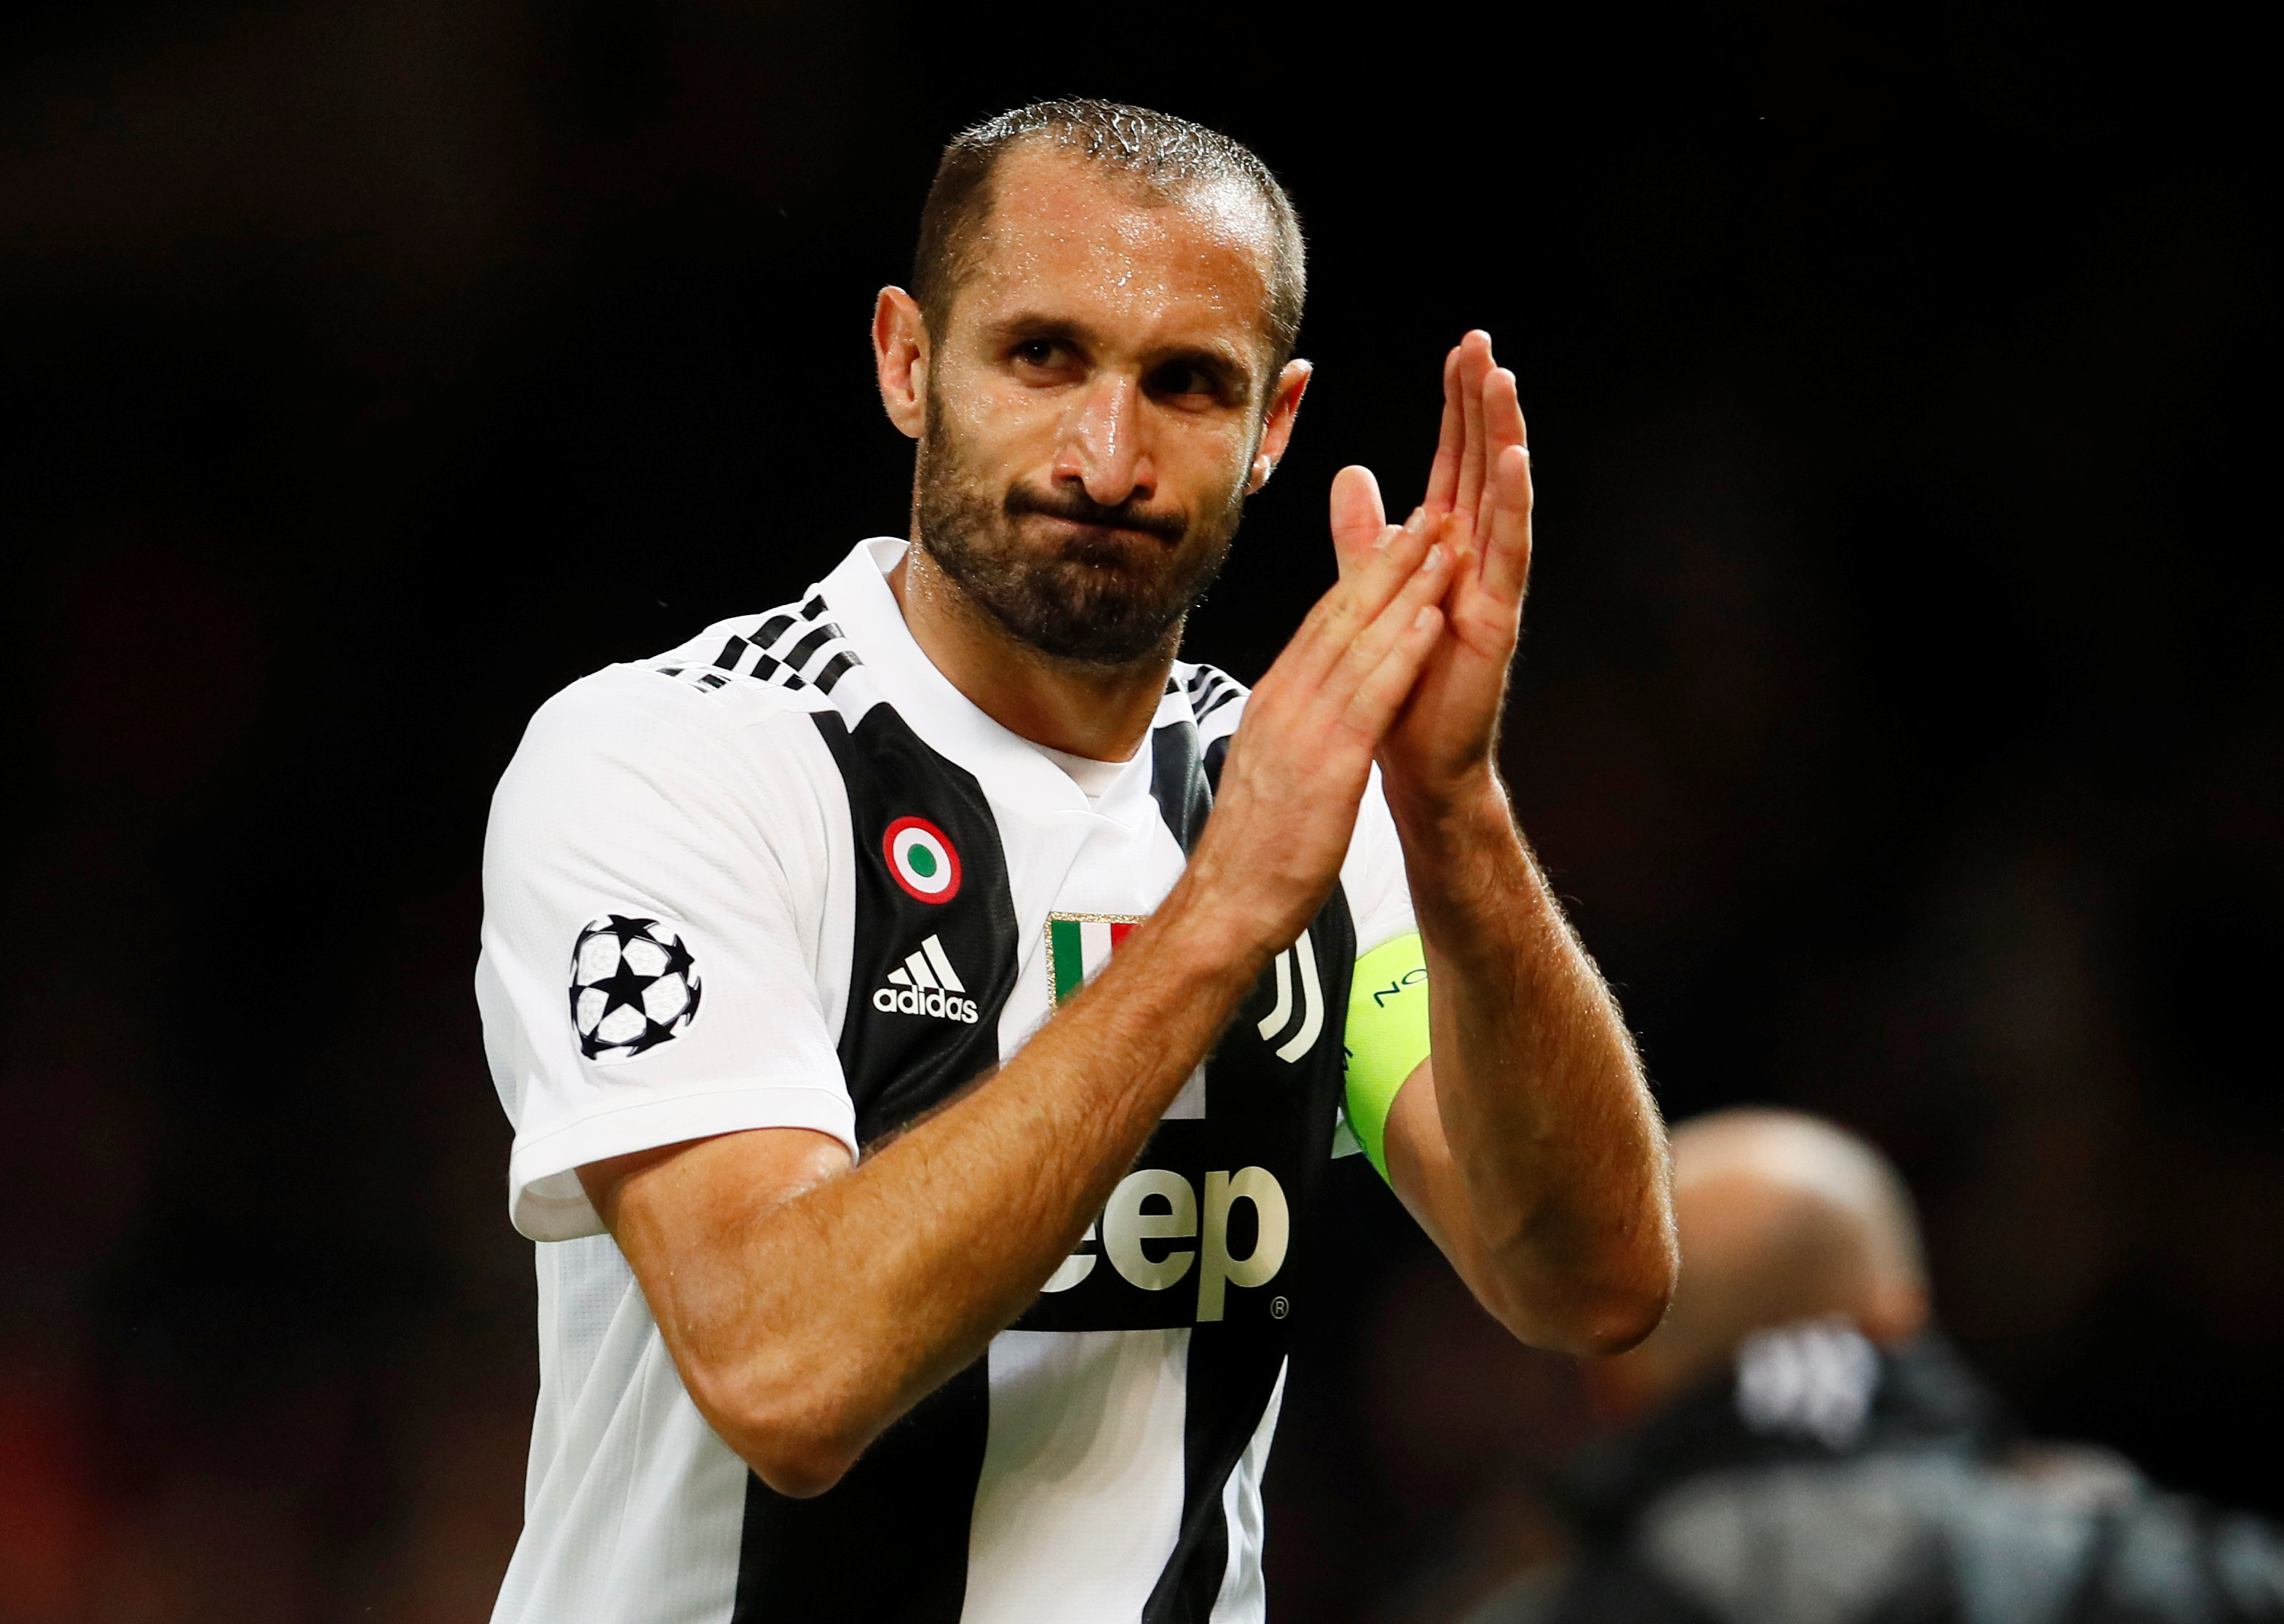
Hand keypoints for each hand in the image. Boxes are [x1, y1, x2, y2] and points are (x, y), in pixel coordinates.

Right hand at [1188, 516, 1453, 951]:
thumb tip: (1304, 705)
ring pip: (1362, 642)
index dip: (1362, 578)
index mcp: (1272, 703)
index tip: (1394, 541)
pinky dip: (1404, 652)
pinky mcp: (1330, 763)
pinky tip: (1433, 619)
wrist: (1227, 904)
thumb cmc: (1252, 849)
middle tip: (1428, 516)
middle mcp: (1285, 702)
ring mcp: (1304, 729)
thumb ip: (1289, 727)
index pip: (1321, 626)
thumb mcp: (1266, 767)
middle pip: (1342, 616)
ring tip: (1445, 546)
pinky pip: (1374, 695)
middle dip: (1389, 562)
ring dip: (1408, 589)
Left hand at [1329, 331, 1531, 813]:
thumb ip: (1363, 536)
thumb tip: (1352, 473)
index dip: (1456, 407)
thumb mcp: (1369, 593)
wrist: (1413, 758)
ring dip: (1503, 436)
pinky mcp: (1497, 617)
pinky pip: (1509, 551)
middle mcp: (1474, 556)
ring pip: (1501, 496)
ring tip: (1504, 381)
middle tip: (1483, 343)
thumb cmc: (1399, 682)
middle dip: (1482, 403)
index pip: (1452, 461)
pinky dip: (1511, 503)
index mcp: (1443, 546)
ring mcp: (1491, 584)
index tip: (1459, 351)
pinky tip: (1512, 459)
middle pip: (1480, 464)